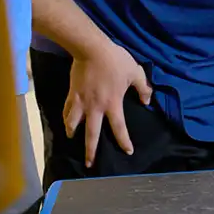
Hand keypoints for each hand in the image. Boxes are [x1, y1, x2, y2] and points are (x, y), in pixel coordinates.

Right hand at [65, 41, 152, 167]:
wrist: (91, 50)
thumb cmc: (116, 61)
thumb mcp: (135, 72)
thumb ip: (143, 88)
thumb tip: (147, 101)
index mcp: (112, 103)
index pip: (119, 127)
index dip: (123, 141)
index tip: (127, 151)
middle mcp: (95, 107)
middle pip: (92, 134)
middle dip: (91, 151)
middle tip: (89, 163)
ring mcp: (81, 102)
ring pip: (74, 124)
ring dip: (73, 133)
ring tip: (72, 138)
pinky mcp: (71, 94)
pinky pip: (67, 110)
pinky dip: (66, 118)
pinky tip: (67, 121)